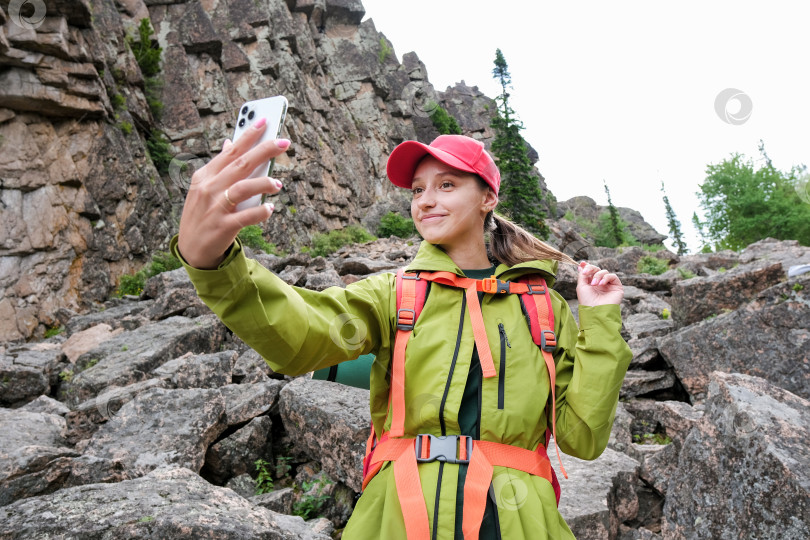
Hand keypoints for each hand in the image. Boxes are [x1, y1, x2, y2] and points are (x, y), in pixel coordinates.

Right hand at [177, 119, 289, 268]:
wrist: (192, 249)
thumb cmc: (204, 214)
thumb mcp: (204, 188)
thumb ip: (220, 167)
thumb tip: (229, 143)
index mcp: (205, 176)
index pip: (231, 151)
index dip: (248, 135)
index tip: (266, 121)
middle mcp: (209, 188)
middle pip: (241, 164)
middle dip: (264, 150)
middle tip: (284, 142)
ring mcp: (215, 208)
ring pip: (243, 188)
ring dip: (263, 183)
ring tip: (278, 183)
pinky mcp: (223, 227)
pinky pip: (246, 217)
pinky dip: (260, 212)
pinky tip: (270, 208)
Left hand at [576, 261, 623, 305]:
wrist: (595, 311)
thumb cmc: (587, 301)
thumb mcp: (581, 286)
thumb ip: (582, 275)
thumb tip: (581, 265)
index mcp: (591, 284)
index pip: (591, 271)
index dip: (587, 266)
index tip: (582, 263)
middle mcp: (600, 284)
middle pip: (597, 269)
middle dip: (591, 269)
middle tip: (586, 273)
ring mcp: (608, 285)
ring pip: (604, 272)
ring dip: (598, 275)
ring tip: (594, 284)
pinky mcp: (616, 287)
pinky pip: (613, 276)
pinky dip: (606, 278)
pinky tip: (601, 284)